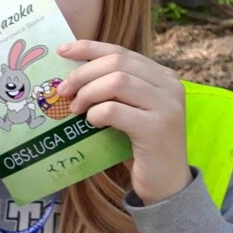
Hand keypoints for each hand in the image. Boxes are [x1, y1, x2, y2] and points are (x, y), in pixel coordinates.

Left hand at [56, 40, 191, 204]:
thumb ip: (113, 88)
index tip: (62, 50)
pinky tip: (91, 123)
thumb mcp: (130, 109)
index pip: (121, 51)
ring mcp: (167, 106)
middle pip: (117, 63)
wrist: (166, 184)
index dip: (89, 48)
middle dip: (83, 73)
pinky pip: (115, 110)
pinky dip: (96, 113)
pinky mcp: (157, 128)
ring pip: (117, 82)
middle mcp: (169, 85)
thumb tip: (71, 73)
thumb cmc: (140, 145)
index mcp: (162, 76)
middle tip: (63, 91)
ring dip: (88, 93)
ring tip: (75, 109)